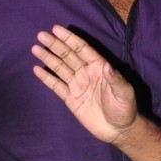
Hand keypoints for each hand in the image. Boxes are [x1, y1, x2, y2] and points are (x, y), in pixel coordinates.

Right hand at [32, 26, 136, 141]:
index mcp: (98, 67)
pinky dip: (46, 78)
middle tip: (41, 35)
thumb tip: (106, 65)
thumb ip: (115, 79)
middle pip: (67, 56)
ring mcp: (77, 85)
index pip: (81, 49)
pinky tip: (37, 69)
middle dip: (54, 45)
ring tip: (35, 49)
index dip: (69, 39)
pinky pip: (56, 86)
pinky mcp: (70, 99)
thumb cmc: (125, 109)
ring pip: (60, 68)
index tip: (56, 29)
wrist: (118, 130)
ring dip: (48, 58)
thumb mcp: (124, 92)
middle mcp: (86, 73)